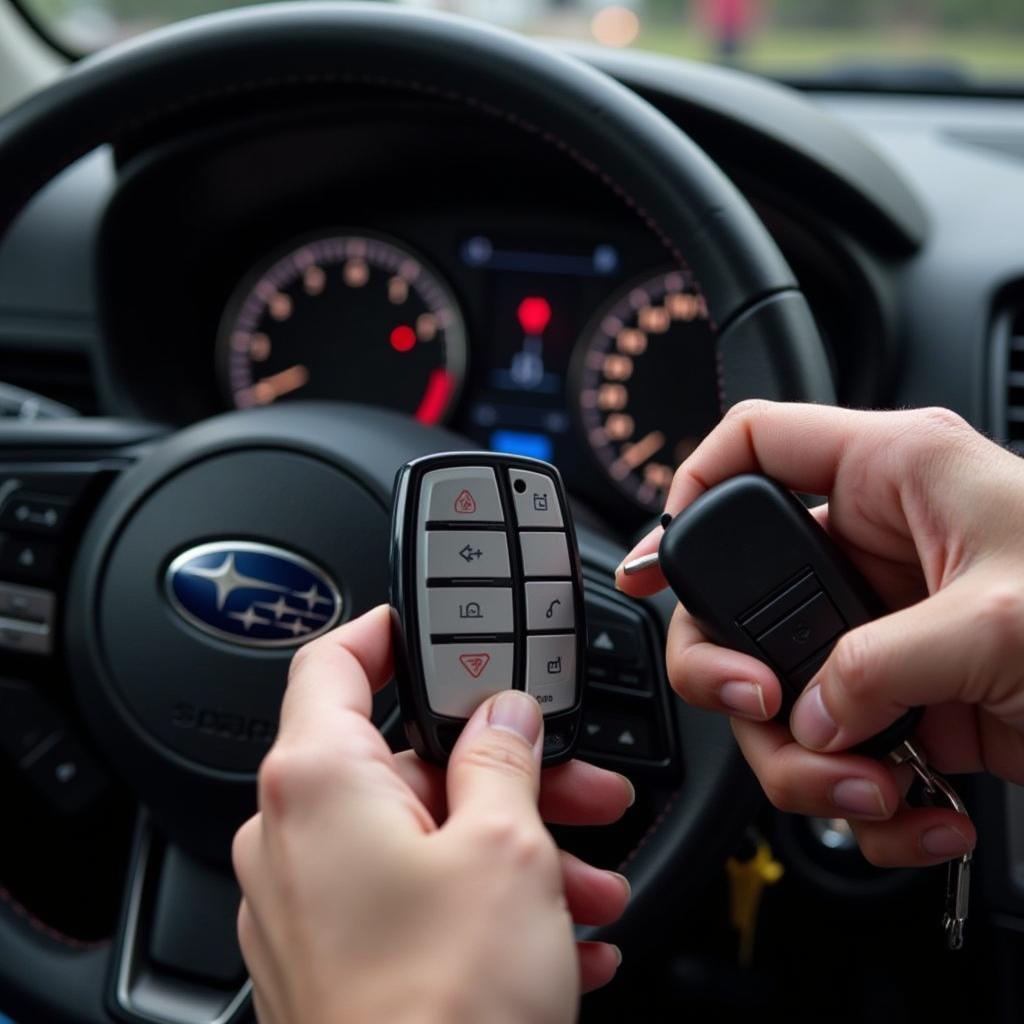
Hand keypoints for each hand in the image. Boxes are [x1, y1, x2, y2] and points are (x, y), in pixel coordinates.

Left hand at [232, 605, 632, 1023]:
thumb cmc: (442, 1010)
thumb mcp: (505, 850)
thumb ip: (504, 757)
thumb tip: (505, 716)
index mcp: (319, 782)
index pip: (335, 662)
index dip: (391, 634)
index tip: (440, 631)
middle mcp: (294, 838)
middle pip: (406, 762)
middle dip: (504, 770)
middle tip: (576, 783)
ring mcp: (310, 905)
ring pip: (423, 837)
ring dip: (513, 848)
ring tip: (593, 883)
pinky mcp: (334, 961)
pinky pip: (415, 902)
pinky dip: (485, 904)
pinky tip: (564, 938)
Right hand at [616, 401, 1023, 868]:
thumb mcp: (1003, 618)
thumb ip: (883, 660)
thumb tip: (812, 714)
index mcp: (893, 475)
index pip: (752, 444)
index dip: (689, 489)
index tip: (657, 562)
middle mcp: (873, 550)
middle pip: (738, 596)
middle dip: (731, 670)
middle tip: (760, 707)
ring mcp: (882, 631)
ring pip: (778, 692)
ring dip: (806, 763)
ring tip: (873, 793)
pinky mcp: (904, 700)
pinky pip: (834, 751)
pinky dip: (862, 801)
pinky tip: (917, 812)